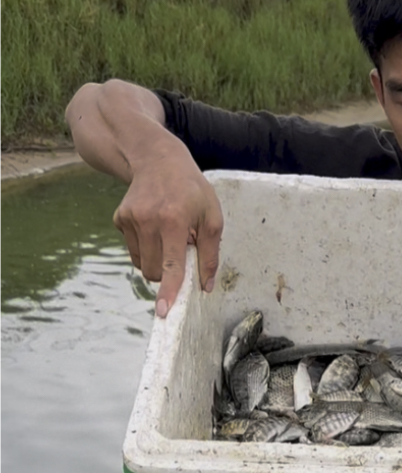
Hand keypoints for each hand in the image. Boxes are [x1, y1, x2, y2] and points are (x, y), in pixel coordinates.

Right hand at [113, 154, 223, 317]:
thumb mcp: (212, 217)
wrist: (159, 161)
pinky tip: (156, 226)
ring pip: (142, 264)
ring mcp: (130, 220)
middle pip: (154, 270)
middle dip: (168, 273)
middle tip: (182, 251)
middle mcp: (148, 220)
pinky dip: (146, 247)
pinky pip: (133, 250)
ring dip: (158, 260)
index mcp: (174, 220)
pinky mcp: (119, 220)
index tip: (164, 311)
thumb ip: (210, 253)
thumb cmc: (192, 190)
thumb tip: (206, 286)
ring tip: (170, 235)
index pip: (172, 264)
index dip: (170, 290)